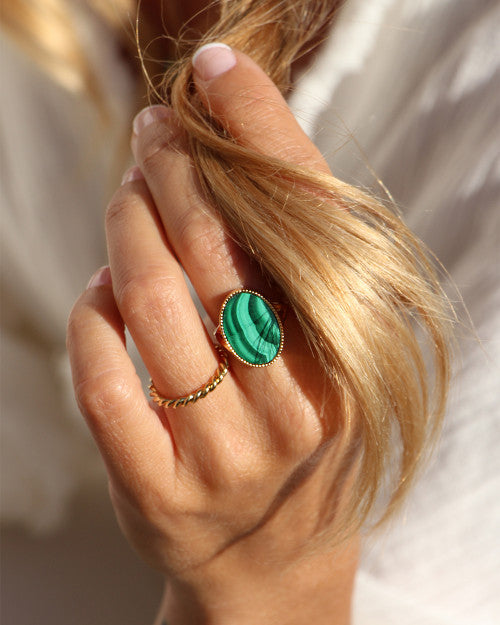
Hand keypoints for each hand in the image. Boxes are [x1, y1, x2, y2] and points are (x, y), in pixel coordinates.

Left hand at [67, 45, 358, 624]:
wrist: (275, 561)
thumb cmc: (297, 433)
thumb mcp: (322, 356)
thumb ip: (293, 269)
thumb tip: (224, 160)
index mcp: (350, 362)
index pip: (306, 221)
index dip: (259, 132)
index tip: (219, 72)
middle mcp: (297, 409)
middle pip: (216, 249)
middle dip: (174, 170)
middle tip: (155, 132)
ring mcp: (224, 456)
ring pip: (150, 304)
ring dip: (124, 229)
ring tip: (127, 199)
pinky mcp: (157, 493)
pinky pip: (103, 379)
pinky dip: (90, 315)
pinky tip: (101, 292)